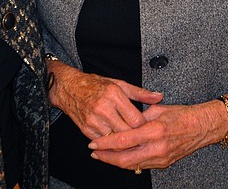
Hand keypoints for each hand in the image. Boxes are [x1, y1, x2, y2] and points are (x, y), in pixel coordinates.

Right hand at [48, 60, 163, 139]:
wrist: (69, 88)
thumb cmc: (96, 85)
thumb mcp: (119, 84)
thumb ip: (140, 93)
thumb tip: (159, 97)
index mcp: (114, 95)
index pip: (136, 119)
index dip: (143, 125)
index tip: (146, 125)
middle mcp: (103, 108)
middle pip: (127, 132)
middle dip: (135, 136)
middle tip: (142, 136)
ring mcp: (93, 120)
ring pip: (115, 140)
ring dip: (123, 142)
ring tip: (130, 140)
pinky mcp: (86, 129)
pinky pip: (104, 142)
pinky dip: (111, 143)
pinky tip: (116, 140)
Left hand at [87, 100, 226, 170]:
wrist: (201, 127)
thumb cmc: (181, 115)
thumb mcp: (157, 109)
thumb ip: (138, 117)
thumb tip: (122, 122)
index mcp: (154, 130)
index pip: (123, 140)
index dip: (105, 143)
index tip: (93, 142)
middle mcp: (157, 147)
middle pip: (124, 159)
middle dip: (106, 157)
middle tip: (94, 152)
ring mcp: (161, 158)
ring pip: (131, 165)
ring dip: (115, 161)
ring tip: (103, 155)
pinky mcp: (164, 163)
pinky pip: (141, 166)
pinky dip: (128, 162)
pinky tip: (120, 157)